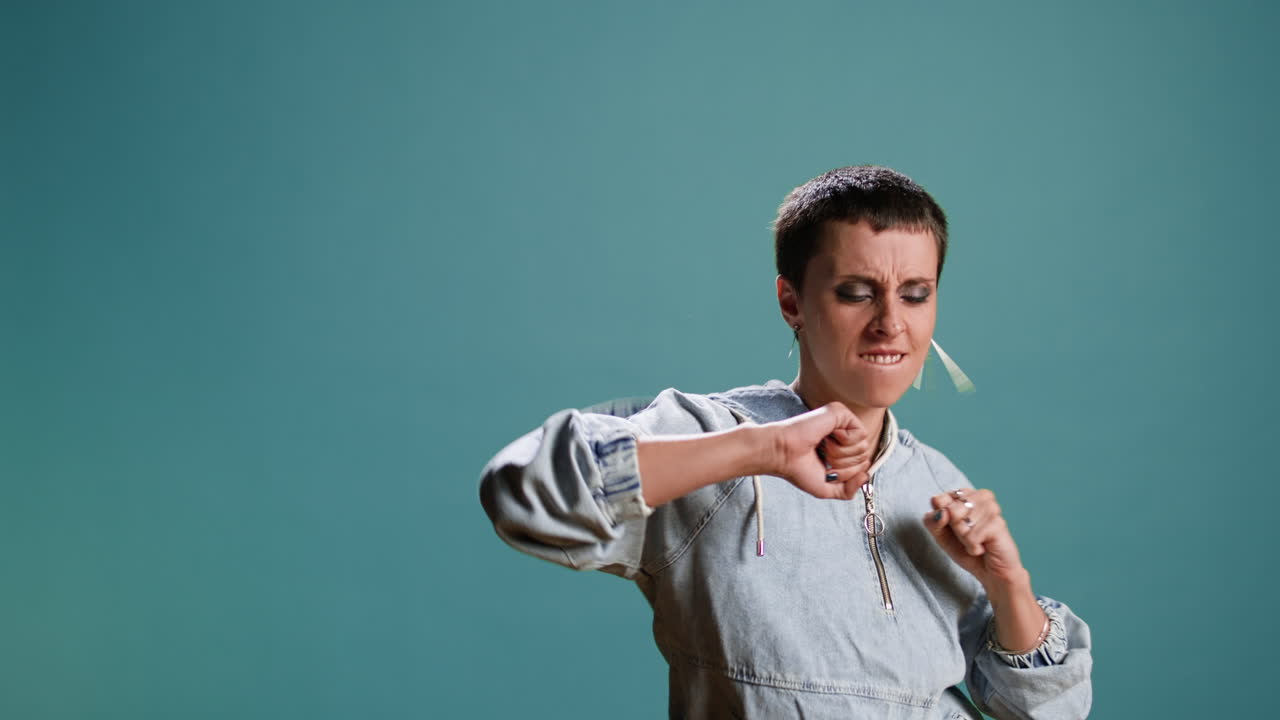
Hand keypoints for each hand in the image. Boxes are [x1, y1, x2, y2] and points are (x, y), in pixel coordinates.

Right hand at [758, 401, 873, 499]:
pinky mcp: (840, 413)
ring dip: (841, 455)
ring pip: (863, 446)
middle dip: (845, 466)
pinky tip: (826, 437)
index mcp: (839, 449)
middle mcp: (842, 434)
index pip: (862, 464)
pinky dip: (844, 442)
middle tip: (824, 458)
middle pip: (864, 457)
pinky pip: (860, 433)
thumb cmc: (798, 469)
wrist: (783, 454)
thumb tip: (866, 475)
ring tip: (823, 448)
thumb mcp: (827, 488)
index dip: (848, 473)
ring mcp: (841, 422)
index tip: (827, 469)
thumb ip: (849, 490)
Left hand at [922, 488, 1027, 588]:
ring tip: (976, 542)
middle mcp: (980, 497)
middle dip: (954, 529)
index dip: (941, 518)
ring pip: (960, 521)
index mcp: (965, 495)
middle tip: (967, 537)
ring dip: (964, 538)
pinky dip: (972, 547)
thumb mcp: (941, 536)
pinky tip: (982, 548)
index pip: (939, 499)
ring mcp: (991, 508)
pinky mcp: (998, 523)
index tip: (952, 527)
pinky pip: (971, 536)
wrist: (990, 573)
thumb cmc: (966, 550)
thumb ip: (933, 521)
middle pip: (950, 509)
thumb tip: (941, 512)